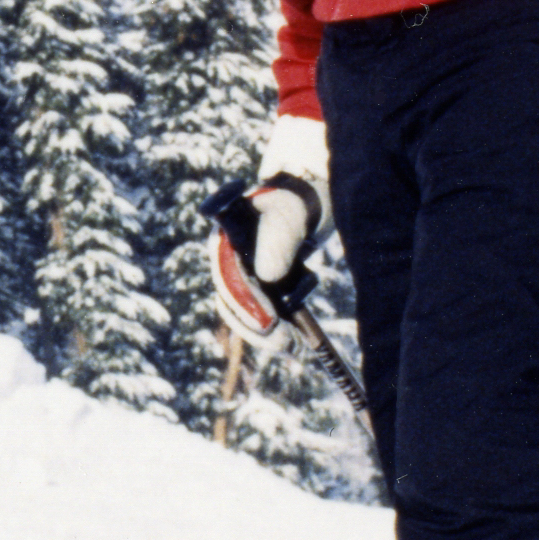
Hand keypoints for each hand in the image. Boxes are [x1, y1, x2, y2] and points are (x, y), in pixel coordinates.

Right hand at [203, 114, 331, 335]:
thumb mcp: (292, 213)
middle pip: (232, 300)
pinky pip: (260, 309)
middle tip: (283, 343)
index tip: (271, 324)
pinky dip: (274, 326)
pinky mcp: (260, 281)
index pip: (229, 278)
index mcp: (226, 237)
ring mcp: (243, 270)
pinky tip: (293, 338)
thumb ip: (279, 240)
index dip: (247, 304)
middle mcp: (229, 257)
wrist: (312, 192)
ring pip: (243, 310)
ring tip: (289, 346)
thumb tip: (268, 276)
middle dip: (256, 325)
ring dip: (264, 331)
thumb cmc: (299, 197)